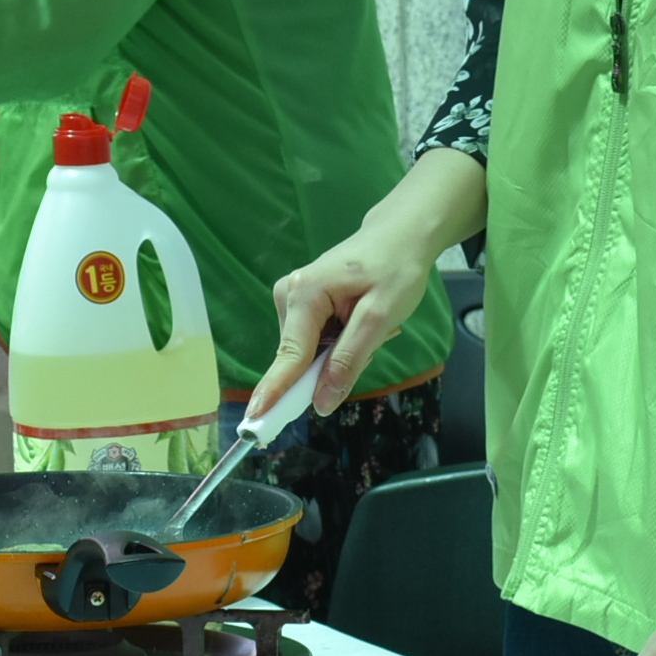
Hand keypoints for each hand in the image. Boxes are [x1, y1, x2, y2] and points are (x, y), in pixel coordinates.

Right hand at [249, 148, 485, 418]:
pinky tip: (362, 321)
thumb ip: (349, 360)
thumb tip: (322, 402)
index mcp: (304, 295)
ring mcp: (293, 299)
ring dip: (343, 352)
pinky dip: (341, 341)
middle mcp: (288, 296)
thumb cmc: (395, 269)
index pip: (290, 355)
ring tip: (373, 323)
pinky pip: (317, 341)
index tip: (254, 420)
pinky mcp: (301, 303)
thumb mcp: (379, 318)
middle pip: (301, 357)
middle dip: (335, 364)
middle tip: (376, 338)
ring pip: (311, 352)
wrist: (400, 235)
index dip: (275, 391)